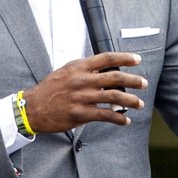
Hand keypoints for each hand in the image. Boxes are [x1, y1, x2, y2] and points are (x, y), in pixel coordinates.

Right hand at [23, 52, 146, 132]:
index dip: (124, 57)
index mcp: (79, 67)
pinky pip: (105, 115)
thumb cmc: (50, 89)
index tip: (137, 59)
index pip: (106, 58)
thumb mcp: (66, 71)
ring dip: (131, 100)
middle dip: (133, 80)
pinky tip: (125, 120)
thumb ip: (85, 69)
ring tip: (139, 103)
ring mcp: (82, 97)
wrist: (33, 107)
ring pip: (114, 97)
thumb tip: (105, 70)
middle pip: (115, 77)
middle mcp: (82, 80)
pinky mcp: (80, 114)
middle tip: (144, 83)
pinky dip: (118, 118)